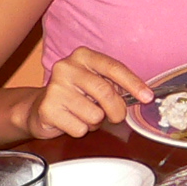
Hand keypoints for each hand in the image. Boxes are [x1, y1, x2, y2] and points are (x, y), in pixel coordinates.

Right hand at [23, 47, 150, 138]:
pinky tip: (71, 121)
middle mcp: (67, 67)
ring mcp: (54, 88)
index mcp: (83, 56)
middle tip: (117, 117)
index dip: (134, 84)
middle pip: (106, 92)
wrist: (39, 107)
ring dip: (96, 122)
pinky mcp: (47, 109)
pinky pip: (79, 128)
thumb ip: (116, 84)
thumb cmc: (76, 94)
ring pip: (94, 114)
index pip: (114, 68)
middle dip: (118, 110)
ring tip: (85, 115)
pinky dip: (81, 130)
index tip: (147, 97)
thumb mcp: (97, 81)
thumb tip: (144, 96)